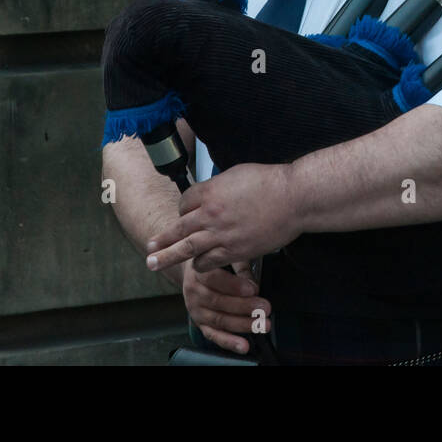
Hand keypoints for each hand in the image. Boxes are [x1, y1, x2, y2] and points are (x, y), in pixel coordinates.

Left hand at [146, 161, 303, 273]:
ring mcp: (221, 234)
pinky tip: (197, 266)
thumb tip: (210, 194)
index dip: (183, 209)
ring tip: (157, 264)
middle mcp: (210, 213)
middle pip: (178, 229)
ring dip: (170, 257)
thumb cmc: (270, 182)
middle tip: (148, 249)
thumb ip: (219, 187)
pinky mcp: (235, 250)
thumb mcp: (237, 174)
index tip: (184, 214)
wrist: (293, 198)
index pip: (184, 202)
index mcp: (210, 191)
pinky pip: (209, 261)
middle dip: (161, 240)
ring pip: (187, 249)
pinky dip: (201, 264)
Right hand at [183, 260, 270, 354]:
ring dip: (242, 325)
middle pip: (219, 302)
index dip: (234, 285)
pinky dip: (229, 342)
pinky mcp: (200, 324)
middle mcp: (194, 292)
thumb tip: (253, 283)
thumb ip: (239, 267)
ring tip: (261, 325)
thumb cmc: (212, 262)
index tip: (253, 289)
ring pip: (219, 320)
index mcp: (199, 271)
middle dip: (244, 307)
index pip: (214, 279)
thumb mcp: (224, 256)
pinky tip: (243, 345)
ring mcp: (196, 310)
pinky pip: (214, 335)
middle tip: (264, 308)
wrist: (191, 270)